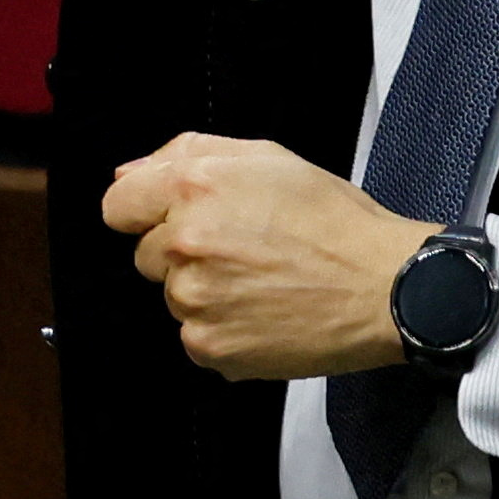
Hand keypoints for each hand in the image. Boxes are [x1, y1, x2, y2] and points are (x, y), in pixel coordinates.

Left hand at [102, 133, 436, 380]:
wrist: (381, 286)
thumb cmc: (334, 221)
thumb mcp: (269, 158)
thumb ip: (189, 152)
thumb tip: (131, 173)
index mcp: (195, 187)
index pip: (118, 204)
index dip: (146, 209)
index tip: (174, 218)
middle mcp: (183, 243)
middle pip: (146, 254)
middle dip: (183, 250)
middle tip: (245, 247)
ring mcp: (192, 300)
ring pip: (174, 295)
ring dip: (206, 290)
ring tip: (264, 281)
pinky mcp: (207, 346)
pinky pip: (195, 335)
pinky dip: (223, 327)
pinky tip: (265, 311)